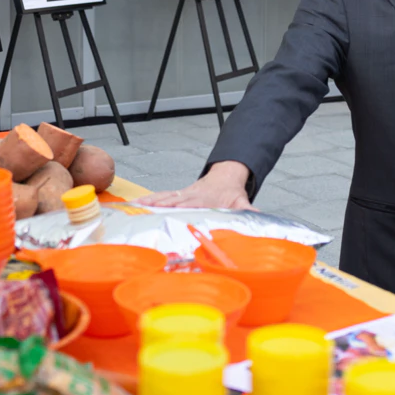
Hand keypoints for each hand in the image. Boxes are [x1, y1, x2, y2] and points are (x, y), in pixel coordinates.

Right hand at [141, 160, 255, 209]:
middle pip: (171, 199)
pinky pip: (161, 196)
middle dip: (157, 204)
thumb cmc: (232, 192)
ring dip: (149, 202)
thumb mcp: (242, 202)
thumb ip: (250, 211)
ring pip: (163, 197)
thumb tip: (260, 218)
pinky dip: (148, 200)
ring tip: (134, 207)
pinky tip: (136, 204)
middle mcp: (190, 195)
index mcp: (204, 198)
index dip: (178, 205)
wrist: (226, 176)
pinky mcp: (178, 195)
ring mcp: (182, 194)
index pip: (189, 202)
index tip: (167, 208)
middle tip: (142, 209)